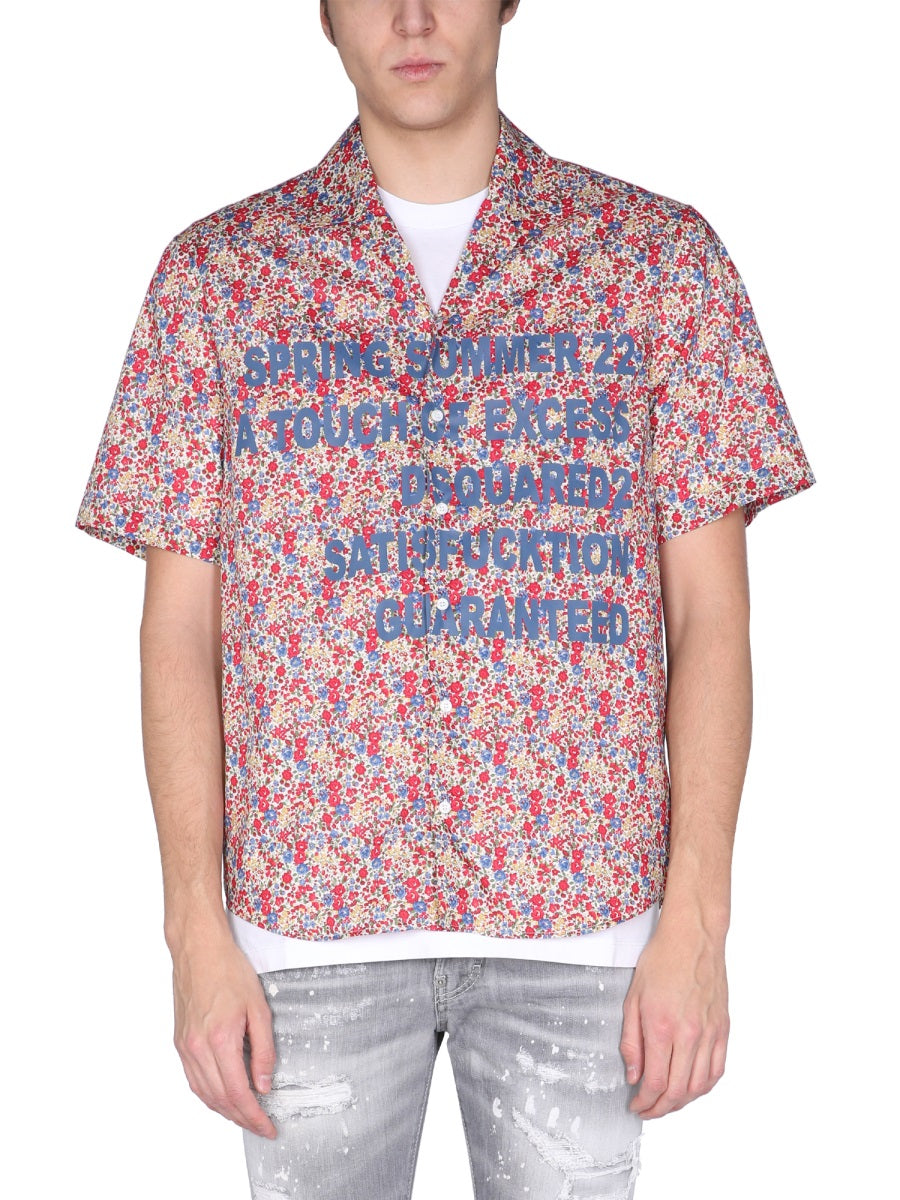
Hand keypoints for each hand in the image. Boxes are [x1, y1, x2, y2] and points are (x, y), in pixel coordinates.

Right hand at [170, 927, 278, 1138]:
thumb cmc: (229, 970)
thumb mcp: (259, 1007)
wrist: (198, 950)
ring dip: (225, 1111)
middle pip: (220, 1100)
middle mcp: (198, 1048)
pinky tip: (223, 1096)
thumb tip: (264, 1084)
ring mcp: (185, 1047)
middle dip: (242, 1119)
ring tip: (245, 1116)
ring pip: (204, 1094)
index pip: (239, 1093)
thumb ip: (264, 1049)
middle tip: (261, 1126)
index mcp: (220, 1040)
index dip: (254, 1116)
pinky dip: (210, 1095)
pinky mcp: (180, 1042)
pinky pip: (194, 1080)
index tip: (268, 1127)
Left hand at [619, 911, 729, 1118]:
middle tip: (647, 1110)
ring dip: (682, 1102)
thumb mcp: (632, 998)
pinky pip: (717, 1070)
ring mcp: (710, 1033)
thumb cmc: (661, 961)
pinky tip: (691, 1088)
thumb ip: (631, 1041)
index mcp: (662, 1026)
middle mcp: (689, 1034)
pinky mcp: (723, 1029)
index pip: (655, 1082)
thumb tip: (633, 1075)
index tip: (635, 1105)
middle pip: (678, 1091)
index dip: (644, 1102)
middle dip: (660, 1108)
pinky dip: (704, 1087)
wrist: (693, 938)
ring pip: (699, 1086)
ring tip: (666, 1103)